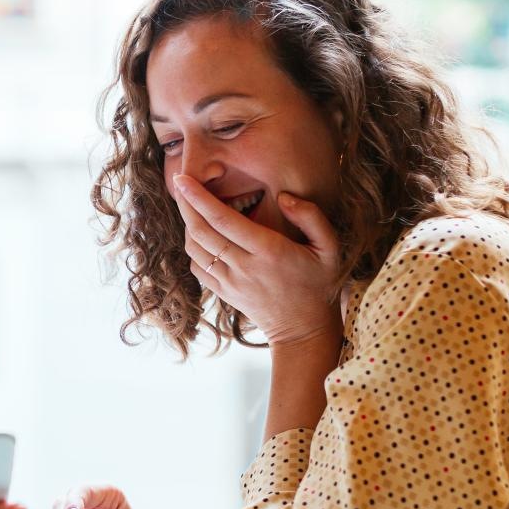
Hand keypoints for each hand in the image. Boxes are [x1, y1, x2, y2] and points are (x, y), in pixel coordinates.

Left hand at [171, 174, 344, 346]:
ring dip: (187, 224)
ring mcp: (230, 282)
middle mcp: (244, 266)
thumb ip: (311, 216)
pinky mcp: (224, 293)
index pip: (223, 219)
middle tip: (179, 182)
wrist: (305, 329)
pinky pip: (197, 267)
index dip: (199, 197)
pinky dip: (193, 247)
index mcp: (268, 251)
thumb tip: (284, 197)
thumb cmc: (320, 283)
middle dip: (185, 204)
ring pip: (195, 249)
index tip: (183, 178)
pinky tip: (199, 233)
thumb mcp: (329, 247)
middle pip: (201, 231)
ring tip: (189, 204)